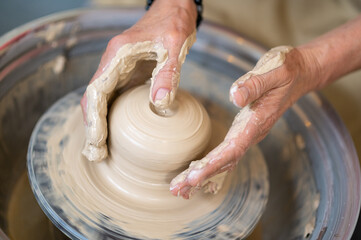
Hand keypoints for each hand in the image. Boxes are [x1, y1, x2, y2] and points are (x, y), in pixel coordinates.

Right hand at [81, 0, 196, 160]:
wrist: (174, 11)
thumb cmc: (173, 24)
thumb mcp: (174, 46)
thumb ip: (168, 73)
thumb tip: (161, 104)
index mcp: (117, 56)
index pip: (96, 91)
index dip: (93, 118)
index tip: (96, 141)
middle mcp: (113, 64)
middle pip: (94, 100)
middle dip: (92, 127)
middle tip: (96, 154)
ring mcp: (119, 71)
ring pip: (102, 101)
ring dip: (99, 125)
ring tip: (100, 151)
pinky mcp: (128, 75)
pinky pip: (115, 99)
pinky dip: (111, 117)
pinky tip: (115, 133)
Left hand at [170, 46, 319, 198]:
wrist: (300, 74)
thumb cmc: (286, 70)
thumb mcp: (273, 71)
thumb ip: (254, 84)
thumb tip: (234, 97)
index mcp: (257, 122)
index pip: (232, 149)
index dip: (212, 164)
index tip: (193, 177)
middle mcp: (252, 133)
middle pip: (225, 162)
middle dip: (200, 176)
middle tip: (177, 189)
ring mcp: (248, 134)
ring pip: (224, 161)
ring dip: (202, 175)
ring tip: (181, 188)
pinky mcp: (244, 130)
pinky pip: (226, 154)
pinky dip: (211, 166)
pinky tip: (198, 172)